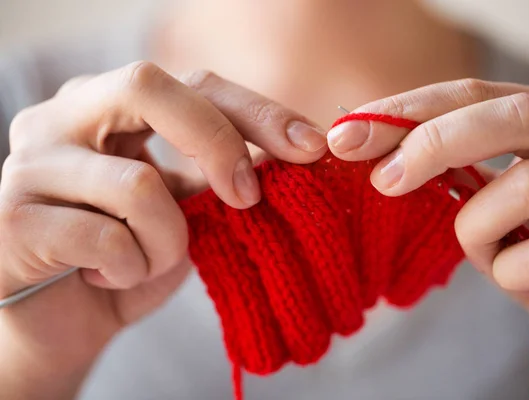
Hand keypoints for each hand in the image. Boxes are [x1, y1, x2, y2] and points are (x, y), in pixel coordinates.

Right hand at [0, 61, 326, 397]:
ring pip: (139, 185)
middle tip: (246, 198)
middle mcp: (61, 117)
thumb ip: (220, 174)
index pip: (192, 82)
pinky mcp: (11, 219)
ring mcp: (29, 164)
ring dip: (169, 241)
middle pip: (148, 85)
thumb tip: (294, 150)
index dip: (256, 109)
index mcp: (106, 104)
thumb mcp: (185, 208)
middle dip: (216, 143)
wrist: (61, 319)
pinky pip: (105, 239)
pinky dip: (129, 270)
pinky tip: (109, 277)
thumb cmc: (128, 255)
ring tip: (148, 261)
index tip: (310, 146)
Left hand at [327, 79, 528, 397]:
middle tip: (382, 180)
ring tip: (487, 251)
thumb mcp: (485, 195)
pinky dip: (508, 270)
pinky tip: (520, 282)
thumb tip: (358, 138)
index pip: (482, 93)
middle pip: (519, 114)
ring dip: (478, 226)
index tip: (348, 133)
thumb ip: (446, 161)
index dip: (410, 109)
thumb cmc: (527, 250)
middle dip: (434, 142)